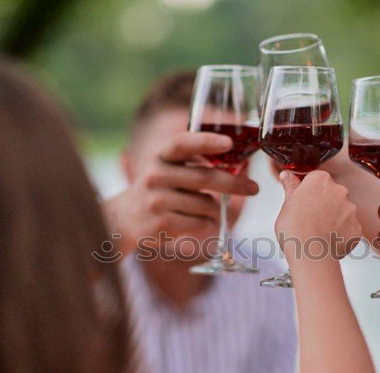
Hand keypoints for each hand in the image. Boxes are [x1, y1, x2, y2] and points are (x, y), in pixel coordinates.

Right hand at [104, 131, 258, 251]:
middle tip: (254, 187)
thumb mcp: (168, 168)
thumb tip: (238, 159)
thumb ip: (195, 162)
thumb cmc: (159, 189)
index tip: (229, 143)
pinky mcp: (161, 223)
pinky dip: (209, 223)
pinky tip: (203, 222)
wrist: (125, 218)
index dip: (205, 141)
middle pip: (204, 177)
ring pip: (206, 204)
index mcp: (160, 156)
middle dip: (234, 183)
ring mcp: (157, 200)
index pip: (181, 143)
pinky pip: (200, 223)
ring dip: (217, 209)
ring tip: (212, 210)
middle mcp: (156, 175)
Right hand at [275, 170, 361, 260]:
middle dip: (323, 203)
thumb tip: (287, 176)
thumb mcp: (286, 205)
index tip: (302, 199)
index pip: (315, 179)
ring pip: (342, 210)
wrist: (310, 255)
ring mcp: (351, 210)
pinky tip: (328, 239)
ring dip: (333, 218)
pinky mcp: (356, 227)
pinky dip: (341, 232)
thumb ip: (290, 187)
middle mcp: (339, 191)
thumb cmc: (295, 230)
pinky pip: (349, 227)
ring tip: (318, 231)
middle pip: (331, 193)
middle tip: (309, 217)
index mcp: (320, 181)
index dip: (308, 190)